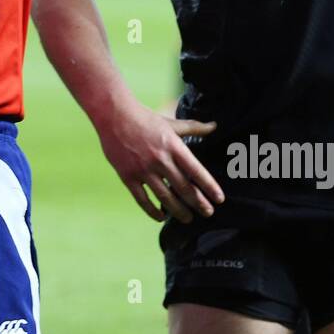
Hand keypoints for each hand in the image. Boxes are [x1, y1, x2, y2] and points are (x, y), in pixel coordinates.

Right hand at [95, 103, 223, 222]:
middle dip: (198, 203)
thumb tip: (215, 126)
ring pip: (164, 197)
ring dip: (178, 211)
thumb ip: (194, 127)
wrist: (114, 115)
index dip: (209, 186)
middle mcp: (160, 159)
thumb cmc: (145, 119)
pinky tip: (161, 217)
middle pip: (183, 188)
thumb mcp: (171, 123)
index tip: (219, 199)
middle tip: (208, 213)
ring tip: (188, 218)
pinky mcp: (127, 176)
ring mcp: (143, 169)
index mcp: (173, 146)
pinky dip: (152, 210)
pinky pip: (142, 199)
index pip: (196, 171)